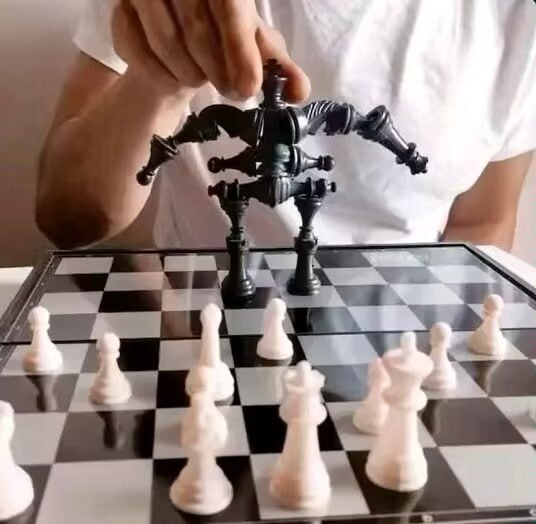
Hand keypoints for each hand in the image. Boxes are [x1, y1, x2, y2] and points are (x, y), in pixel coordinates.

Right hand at [112, 0, 309, 101]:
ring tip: (202, 79)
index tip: (249, 88)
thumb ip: (275, 66)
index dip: (240, 49)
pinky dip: (161, 74)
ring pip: (166, 42)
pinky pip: (139, 53)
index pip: (228, 5)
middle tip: (233, 91)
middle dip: (218, 71)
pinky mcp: (120, 11)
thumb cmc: (224, 34)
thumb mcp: (254, 46)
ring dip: (189, 74)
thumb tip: (300, 91)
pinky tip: (174, 74)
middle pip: (197, 28)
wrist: (183, 35)